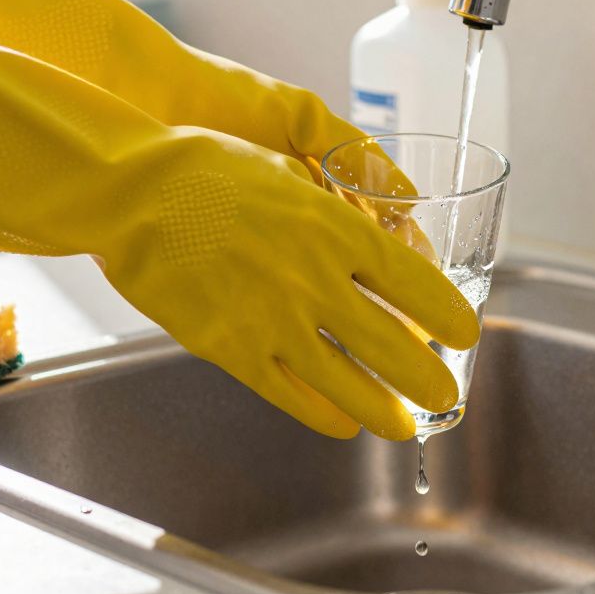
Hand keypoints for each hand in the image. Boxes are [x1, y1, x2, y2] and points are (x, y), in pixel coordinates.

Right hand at [0, 17, 479, 439]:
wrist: (129, 189)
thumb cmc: (202, 168)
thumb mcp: (283, 170)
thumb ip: (327, 214)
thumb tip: (363, 239)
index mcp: (334, 226)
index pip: (413, 282)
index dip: (445, 315)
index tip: (465, 333)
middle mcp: (315, 278)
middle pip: (394, 344)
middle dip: (427, 376)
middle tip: (444, 392)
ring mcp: (275, 319)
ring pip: (350, 381)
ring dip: (386, 409)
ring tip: (406, 425)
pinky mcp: (233, 348)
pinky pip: (292, 394)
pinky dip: (325, 413)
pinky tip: (343, 422)